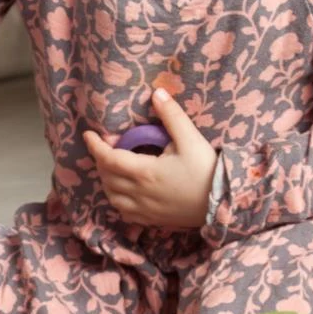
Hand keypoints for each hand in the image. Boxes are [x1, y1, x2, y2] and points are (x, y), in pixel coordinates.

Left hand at [83, 87, 217, 229]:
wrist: (223, 203)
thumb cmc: (207, 170)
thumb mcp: (191, 139)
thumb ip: (172, 116)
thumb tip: (156, 93)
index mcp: (144, 173)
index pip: (108, 159)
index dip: (95, 146)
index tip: (89, 135)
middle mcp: (139, 193)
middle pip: (107, 177)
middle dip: (101, 160)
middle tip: (107, 146)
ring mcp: (144, 210)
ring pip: (112, 196)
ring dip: (107, 180)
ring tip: (113, 167)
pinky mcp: (152, 220)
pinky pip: (124, 212)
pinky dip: (117, 200)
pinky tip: (124, 191)